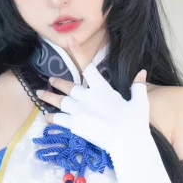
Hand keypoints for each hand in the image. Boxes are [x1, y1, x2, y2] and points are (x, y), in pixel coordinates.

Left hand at [34, 41, 174, 182]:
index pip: (87, 66)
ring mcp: (79, 111)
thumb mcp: (140, 101)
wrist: (127, 141)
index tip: (69, 40)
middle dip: (58, 82)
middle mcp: (88, 97)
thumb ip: (138, 86)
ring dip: (49, 96)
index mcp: (102, 88)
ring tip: (40, 93)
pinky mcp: (75, 125)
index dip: (77, 51)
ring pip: (60, 101)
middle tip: (50, 80)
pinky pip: (59, 118)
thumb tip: (142, 72)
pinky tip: (46, 116)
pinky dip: (52, 117)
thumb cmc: (135, 122)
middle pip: (68, 86)